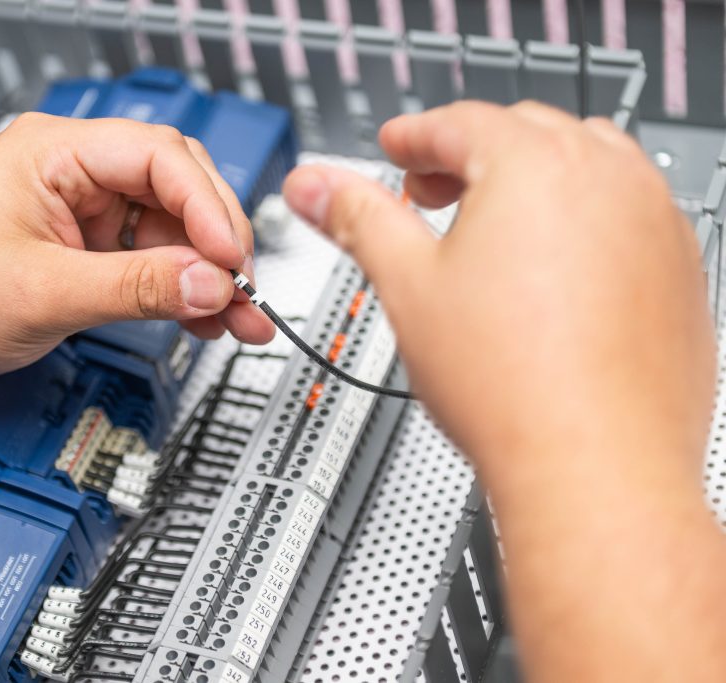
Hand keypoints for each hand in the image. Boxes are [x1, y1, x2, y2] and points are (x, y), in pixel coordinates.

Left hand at [0, 114, 273, 379]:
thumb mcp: (43, 294)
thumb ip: (135, 288)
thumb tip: (210, 283)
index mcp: (52, 151)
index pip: (159, 157)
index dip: (208, 207)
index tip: (233, 259)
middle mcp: (72, 170)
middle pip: (175, 188)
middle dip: (217, 242)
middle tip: (245, 290)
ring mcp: (81, 208)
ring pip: (169, 228)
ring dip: (206, 274)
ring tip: (238, 318)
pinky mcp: (84, 244)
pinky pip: (148, 257)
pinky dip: (178, 288)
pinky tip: (203, 317)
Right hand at [283, 101, 714, 486]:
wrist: (594, 467)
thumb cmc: (511, 386)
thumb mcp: (407, 285)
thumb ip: (357, 219)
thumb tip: (315, 185)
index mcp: (536, 166)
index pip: (460, 124)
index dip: (413, 139)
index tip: (396, 150)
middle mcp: (609, 179)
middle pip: (524, 135)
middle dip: (468, 157)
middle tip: (428, 195)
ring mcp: (653, 222)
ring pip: (584, 170)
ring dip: (529, 183)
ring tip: (489, 233)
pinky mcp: (678, 269)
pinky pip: (624, 216)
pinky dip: (580, 223)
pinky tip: (549, 274)